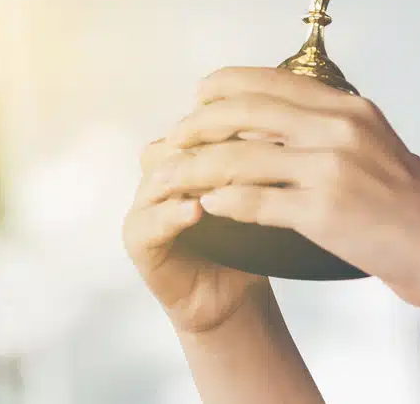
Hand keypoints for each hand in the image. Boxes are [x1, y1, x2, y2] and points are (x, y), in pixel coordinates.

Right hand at [123, 137, 271, 334]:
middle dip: (211, 146)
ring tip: (222, 180)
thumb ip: (257, 160)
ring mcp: (145, 202)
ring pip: (160, 176)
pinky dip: (172, 214)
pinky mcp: (136, 237)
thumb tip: (282, 125)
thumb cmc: (248, 240)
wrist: (234, 297)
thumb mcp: (258, 193)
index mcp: (187, 152)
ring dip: (191, 176)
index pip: (201, 124)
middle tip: (248, 148)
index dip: (230, 122)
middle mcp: (162, 170)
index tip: (268, 127)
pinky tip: (195, 211)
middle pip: (177, 144)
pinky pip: (148, 220)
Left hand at [159, 66, 419, 312]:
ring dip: (196, 167)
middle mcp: (337, 127)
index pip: (269, 80)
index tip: (197, 98)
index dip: (222, 86)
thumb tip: (277, 114)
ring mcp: (331, 168)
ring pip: (240, 157)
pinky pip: (256, 201)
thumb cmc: (407, 203)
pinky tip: (205, 207)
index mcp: (346, 107)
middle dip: (198, 123)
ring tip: (172, 176)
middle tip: (174, 138)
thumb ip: (329, 124)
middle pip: (244, 111)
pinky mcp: (325, 211)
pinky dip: (223, 202)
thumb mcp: (372, 143)